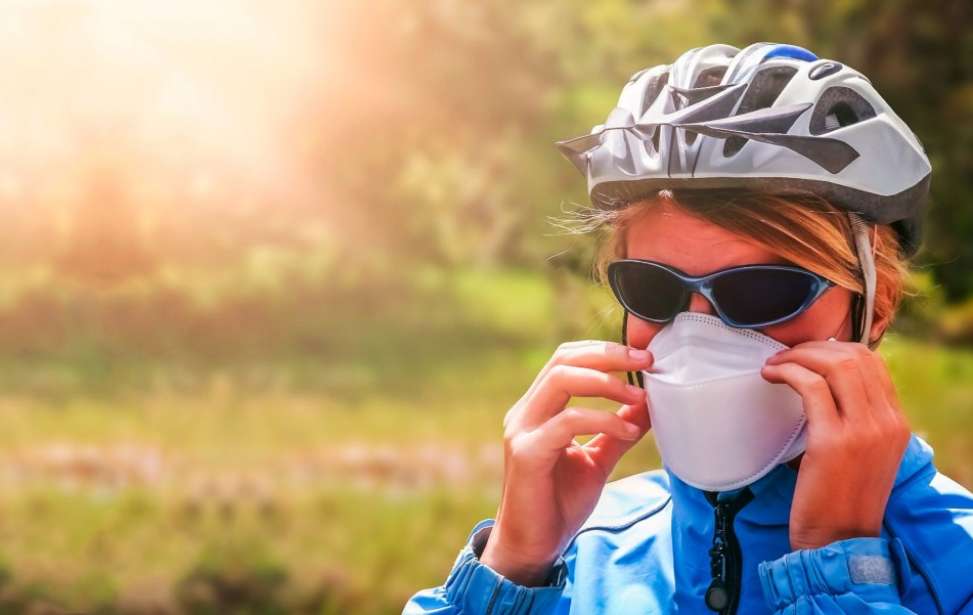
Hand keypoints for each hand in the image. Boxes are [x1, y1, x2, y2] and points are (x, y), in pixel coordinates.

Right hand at [479, 341, 652, 585]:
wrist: (533, 546)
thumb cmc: (559, 503)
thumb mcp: (596, 460)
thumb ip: (616, 431)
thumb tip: (647, 406)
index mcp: (538, 408)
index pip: (566, 359)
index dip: (604, 352)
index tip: (643, 357)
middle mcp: (526, 412)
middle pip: (563, 360)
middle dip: (608, 356)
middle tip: (646, 363)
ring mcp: (522, 430)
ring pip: (561, 381)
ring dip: (607, 383)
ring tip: (640, 397)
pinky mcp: (527, 453)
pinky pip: (566, 423)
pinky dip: (602, 420)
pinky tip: (628, 433)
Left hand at [761, 340, 910, 550]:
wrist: (839, 540)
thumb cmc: (839, 498)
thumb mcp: (862, 454)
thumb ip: (856, 420)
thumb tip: (824, 384)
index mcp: (896, 423)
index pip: (874, 363)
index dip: (836, 349)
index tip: (808, 354)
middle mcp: (886, 423)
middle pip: (855, 357)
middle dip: (814, 347)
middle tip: (786, 355)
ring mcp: (864, 431)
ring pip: (834, 365)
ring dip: (798, 356)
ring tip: (774, 364)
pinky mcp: (833, 441)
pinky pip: (811, 387)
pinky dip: (788, 372)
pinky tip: (770, 376)